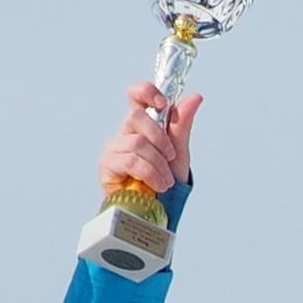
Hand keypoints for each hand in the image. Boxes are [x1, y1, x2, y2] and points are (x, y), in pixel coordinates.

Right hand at [97, 83, 195, 199]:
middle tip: (171, 157)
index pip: (135, 95)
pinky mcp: (107, 166)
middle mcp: (125, 133)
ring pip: (137, 143)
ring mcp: (114, 148)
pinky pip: (131, 161)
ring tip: (166, 181)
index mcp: (142, 124)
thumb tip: (195, 98)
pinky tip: (157, 185)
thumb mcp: (179, 152)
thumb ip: (182, 124)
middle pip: (136, 116)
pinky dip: (150, 173)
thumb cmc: (165, 180)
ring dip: (158, 164)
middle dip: (160, 138)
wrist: (159, 211)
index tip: (163, 104)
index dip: (146, 92)